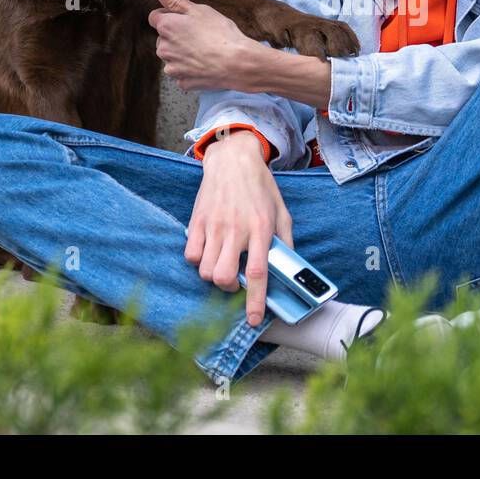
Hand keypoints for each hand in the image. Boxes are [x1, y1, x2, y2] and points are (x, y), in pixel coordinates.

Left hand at [148, 0, 261, 91]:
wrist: (237, 63)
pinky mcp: (183, 82)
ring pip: (172, 57)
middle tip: (199, 34)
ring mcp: (173, 67)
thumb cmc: (221, 34)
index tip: (185, 19)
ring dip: (182, 53)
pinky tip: (206, 64)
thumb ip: (175, 0)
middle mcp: (164, 48)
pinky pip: (183, 73)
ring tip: (204, 50)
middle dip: (176, 36)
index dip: (170, 15)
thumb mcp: (199, 10)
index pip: (155, 17)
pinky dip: (191, 69)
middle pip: (164, 39)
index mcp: (166, 27)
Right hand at [187, 130, 294, 326]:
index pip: (256, 273)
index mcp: (261, 229)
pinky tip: (208, 251)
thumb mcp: (282, 212)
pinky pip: (190, 255)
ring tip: (222, 264)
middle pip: (222, 277)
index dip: (254, 301)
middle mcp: (236, 230)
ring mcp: (213, 226)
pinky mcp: (197, 221)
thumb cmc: (260, 186)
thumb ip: (286, 241)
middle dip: (228, 289)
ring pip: (204, 270)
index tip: (253, 319)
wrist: (233, 159)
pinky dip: (198, 261)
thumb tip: (289, 268)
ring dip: (213, 276)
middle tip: (234, 281)